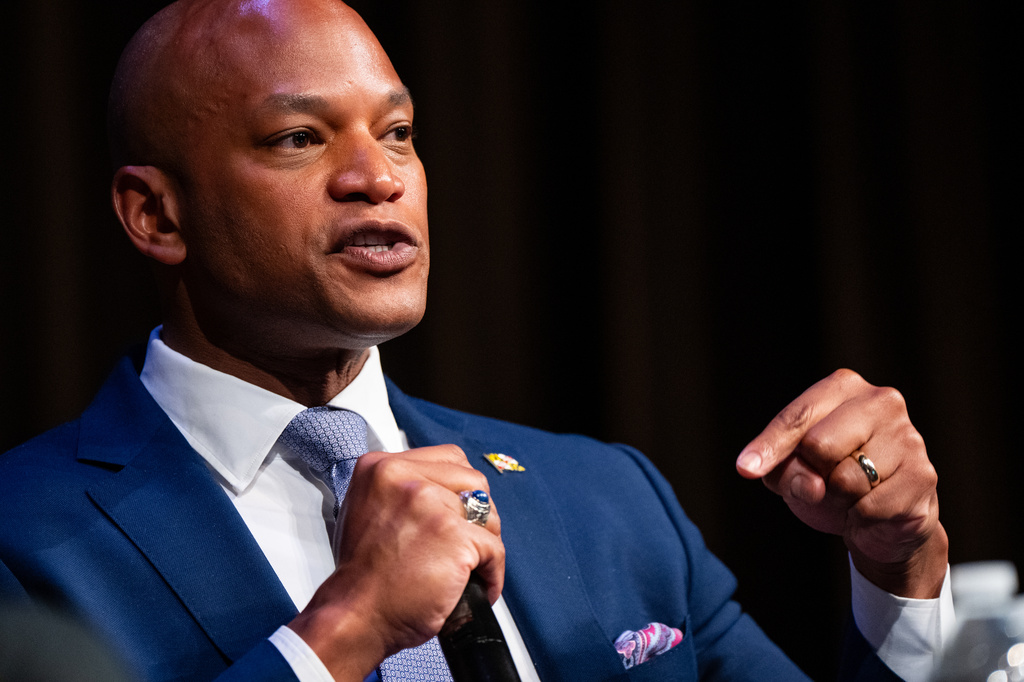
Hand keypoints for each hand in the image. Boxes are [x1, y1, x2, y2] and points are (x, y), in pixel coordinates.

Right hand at [288, 444, 503, 680]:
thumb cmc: (362, 576)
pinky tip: (477, 588)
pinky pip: (494, 550)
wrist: (355, 616)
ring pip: (488, 513)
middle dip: (478, 515)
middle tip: (466, 544)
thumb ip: (402, 492)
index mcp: (381, 467)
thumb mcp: (367, 511)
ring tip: (469, 567)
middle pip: (474, 482)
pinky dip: (492, 574)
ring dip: (486, 542)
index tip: (457, 515)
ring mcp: (430, 505)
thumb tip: (444, 490)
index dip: (459, 490)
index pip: (449, 459)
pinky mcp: (453, 536)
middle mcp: (403, 478)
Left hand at [735, 369, 946, 598]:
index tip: (746, 469)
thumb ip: (784, 470)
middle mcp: (881, 401)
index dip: (769, 447)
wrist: (881, 521)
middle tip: (823, 483)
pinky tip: (873, 508)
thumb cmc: (829, 481)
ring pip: (846, 479)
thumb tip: (810, 484)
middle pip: (818, 445)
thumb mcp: (791, 472)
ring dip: (839, 500)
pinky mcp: (923, 474)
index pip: (797, 417)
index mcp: (843, 386)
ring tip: (851, 495)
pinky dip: (862, 517)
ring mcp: (908, 436)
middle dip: (810, 475)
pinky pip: (871, 506)